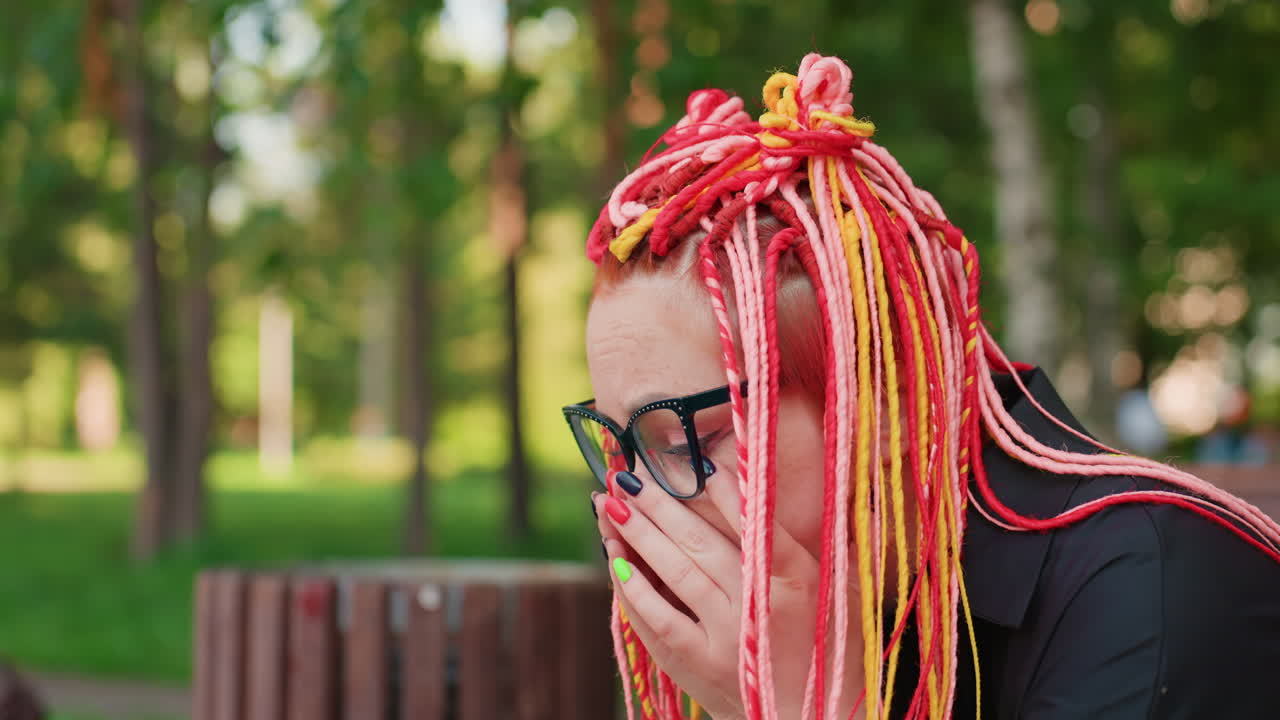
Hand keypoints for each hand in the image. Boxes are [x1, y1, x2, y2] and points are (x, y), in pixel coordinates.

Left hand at [594, 471, 864, 718]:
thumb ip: (828, 543)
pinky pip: (658, 619)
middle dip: (660, 503)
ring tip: (611, 503)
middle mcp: (758, 604)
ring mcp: (726, 636)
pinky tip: (614, 558)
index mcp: (796, 580)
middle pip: (701, 542)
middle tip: (628, 473)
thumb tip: (822, 493)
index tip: (698, 462)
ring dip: (638, 533)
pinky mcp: (699, 663)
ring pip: (675, 572)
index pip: (756, 525)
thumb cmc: (828, 648)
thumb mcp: (841, 593)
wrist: (813, 718)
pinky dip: (634, 587)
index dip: (726, 492)